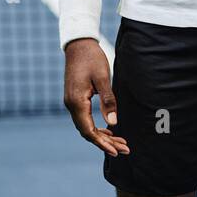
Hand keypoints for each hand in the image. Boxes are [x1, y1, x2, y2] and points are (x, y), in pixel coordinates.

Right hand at [63, 39, 129, 156]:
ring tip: (120, 142)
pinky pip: (85, 119)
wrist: (79, 45)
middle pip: (87, 132)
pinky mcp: (75, 99)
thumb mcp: (103, 78)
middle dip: (106, 142)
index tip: (116, 151)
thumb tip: (113, 122)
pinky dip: (97, 127)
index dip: (102, 143)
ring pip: (86, 126)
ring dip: (102, 136)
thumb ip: (108, 100)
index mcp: (76, 102)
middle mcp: (71, 105)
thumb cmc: (92, 58)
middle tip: (125, 149)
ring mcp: (71, 102)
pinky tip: (109, 129)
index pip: (88, 131)